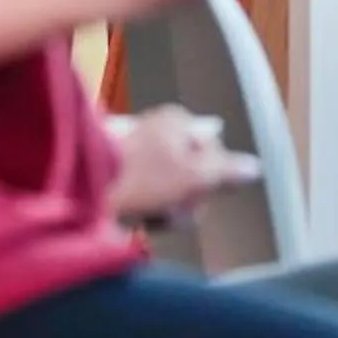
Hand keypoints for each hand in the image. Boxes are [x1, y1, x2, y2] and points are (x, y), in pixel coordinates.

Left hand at [102, 105, 260, 223]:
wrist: (81, 187)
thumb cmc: (141, 177)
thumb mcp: (194, 175)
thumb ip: (227, 172)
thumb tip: (256, 167)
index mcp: (181, 121)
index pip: (215, 156)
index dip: (210, 183)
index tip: (197, 199)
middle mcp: (160, 130)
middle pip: (192, 174)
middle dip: (185, 200)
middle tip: (169, 211)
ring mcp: (138, 151)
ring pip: (169, 190)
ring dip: (163, 210)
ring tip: (148, 216)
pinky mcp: (119, 174)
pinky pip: (145, 197)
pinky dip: (142, 210)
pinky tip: (134, 217)